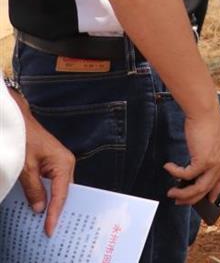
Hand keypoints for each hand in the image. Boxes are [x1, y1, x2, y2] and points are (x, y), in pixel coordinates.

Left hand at [18, 107, 74, 236]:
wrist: (20, 122)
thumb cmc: (24, 140)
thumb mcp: (25, 168)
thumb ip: (33, 189)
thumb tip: (39, 208)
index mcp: (64, 163)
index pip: (61, 194)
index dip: (55, 213)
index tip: (49, 229)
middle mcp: (67, 164)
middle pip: (64, 192)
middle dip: (57, 210)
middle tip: (49, 229)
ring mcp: (61, 163)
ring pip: (59, 189)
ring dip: (52, 203)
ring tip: (46, 221)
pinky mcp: (54, 164)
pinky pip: (54, 183)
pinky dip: (48, 195)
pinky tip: (41, 204)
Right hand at [165, 109, 219, 205]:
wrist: (204, 110)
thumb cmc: (207, 120)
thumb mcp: (215, 138)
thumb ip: (212, 152)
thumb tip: (199, 165)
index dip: (214, 192)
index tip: (208, 200)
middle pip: (208, 188)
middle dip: (192, 198)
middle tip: (180, 200)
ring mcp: (215, 162)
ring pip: (198, 188)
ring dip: (183, 193)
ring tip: (172, 192)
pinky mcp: (203, 160)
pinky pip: (186, 175)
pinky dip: (175, 173)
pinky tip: (168, 167)